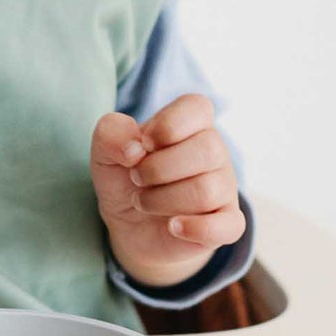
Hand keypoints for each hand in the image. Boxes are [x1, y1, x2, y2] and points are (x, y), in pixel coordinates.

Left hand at [90, 94, 244, 290]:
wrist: (130, 225)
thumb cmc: (125, 176)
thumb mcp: (105, 150)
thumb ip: (111, 133)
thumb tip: (134, 148)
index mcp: (191, 123)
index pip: (198, 108)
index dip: (167, 125)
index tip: (144, 143)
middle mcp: (215, 151)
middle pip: (207, 150)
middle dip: (157, 169)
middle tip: (136, 177)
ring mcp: (224, 187)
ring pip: (206, 191)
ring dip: (161, 200)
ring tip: (144, 202)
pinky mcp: (226, 222)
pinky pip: (230, 226)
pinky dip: (196, 228)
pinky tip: (173, 226)